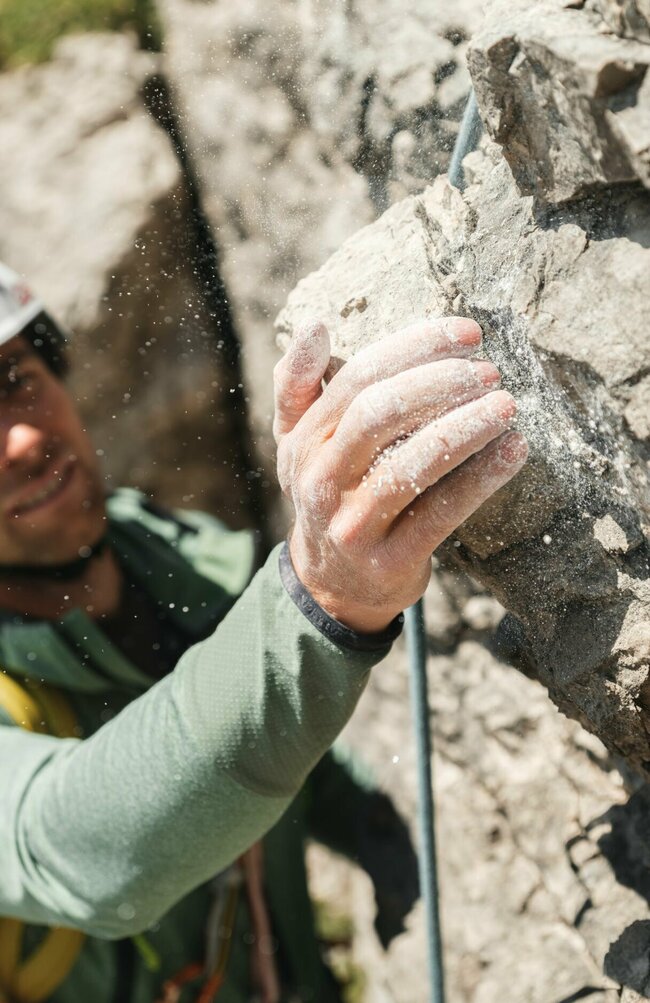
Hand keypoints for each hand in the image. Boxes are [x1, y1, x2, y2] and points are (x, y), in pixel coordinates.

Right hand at [273, 318, 527, 633]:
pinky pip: (441, 514)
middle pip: (379, 413)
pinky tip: (514, 451)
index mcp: (305, 439)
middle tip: (490, 371)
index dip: (415, 348)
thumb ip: (297, 384)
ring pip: (412, 464)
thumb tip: (314, 325)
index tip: (469, 332)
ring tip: (507, 405)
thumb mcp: (296, 441)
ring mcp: (353, 524)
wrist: (330, 585)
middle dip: (440, 383)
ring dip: (466, 428)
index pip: (358, 377)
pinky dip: (481, 480)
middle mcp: (321, 479)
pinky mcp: (389, 560)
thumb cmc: (327, 493)